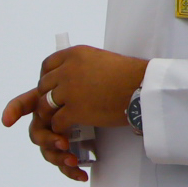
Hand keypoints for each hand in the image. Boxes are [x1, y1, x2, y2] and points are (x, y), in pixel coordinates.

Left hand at [1, 47, 149, 182]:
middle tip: (55, 109)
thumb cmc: (130, 75)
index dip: (46, 79)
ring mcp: (69, 90)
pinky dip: (59, 129)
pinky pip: (56, 122)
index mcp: (74, 54)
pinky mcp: (75, 110)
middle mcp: (68, 70)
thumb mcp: (100, 60)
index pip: (47, 66)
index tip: (51, 88)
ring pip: (45, 105)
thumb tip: (74, 76)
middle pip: (43, 86)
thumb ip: (81, 66)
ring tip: (59, 121)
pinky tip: (67, 132)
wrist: (143, 88)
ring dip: (50, 115)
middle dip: (46, 99)